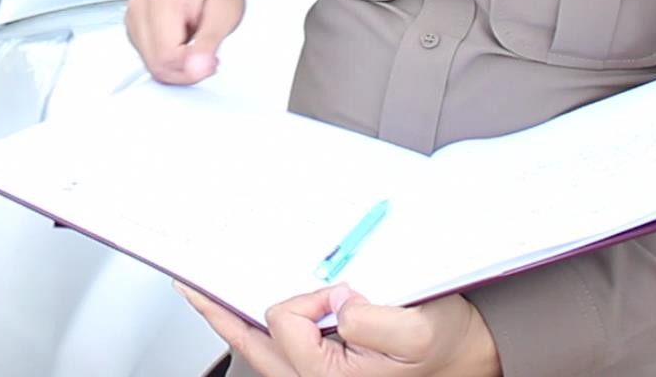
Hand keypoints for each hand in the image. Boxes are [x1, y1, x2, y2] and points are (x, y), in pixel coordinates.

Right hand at [123, 0, 245, 83]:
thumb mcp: (226, 14)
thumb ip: (209, 44)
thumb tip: (195, 69)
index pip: (166, 56)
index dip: (191, 69)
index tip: (211, 60)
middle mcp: (140, 6)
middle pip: (156, 64)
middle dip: (184, 70)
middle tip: (206, 57)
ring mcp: (133, 17)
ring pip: (151, 65)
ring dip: (177, 67)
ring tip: (194, 47)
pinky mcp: (132, 28)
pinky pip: (149, 60)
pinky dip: (168, 61)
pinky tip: (181, 46)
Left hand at [175, 282, 501, 376]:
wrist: (467, 358)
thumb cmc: (445, 348)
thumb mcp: (417, 327)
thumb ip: (372, 318)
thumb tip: (337, 301)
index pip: (284, 322)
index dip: (307, 298)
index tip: (338, 293)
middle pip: (249, 343)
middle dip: (217, 311)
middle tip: (187, 286)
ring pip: (257, 349)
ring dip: (232, 320)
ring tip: (203, 296)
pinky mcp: (320, 370)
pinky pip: (274, 349)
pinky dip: (254, 328)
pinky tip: (244, 313)